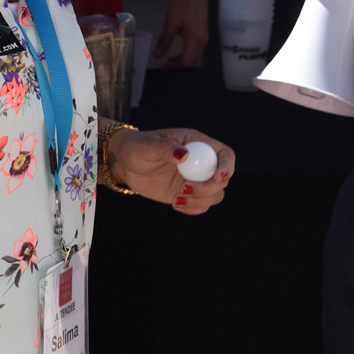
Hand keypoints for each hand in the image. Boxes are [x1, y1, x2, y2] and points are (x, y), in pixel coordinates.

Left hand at [106, 125, 232, 213]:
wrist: (126, 164)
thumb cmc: (137, 147)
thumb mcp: (148, 145)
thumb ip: (165, 147)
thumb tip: (184, 155)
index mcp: (197, 144)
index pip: (224, 154)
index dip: (227, 166)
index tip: (218, 177)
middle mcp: (201, 163)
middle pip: (222, 179)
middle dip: (209, 188)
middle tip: (184, 188)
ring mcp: (196, 179)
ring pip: (215, 195)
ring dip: (200, 201)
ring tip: (176, 198)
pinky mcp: (187, 194)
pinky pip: (201, 206)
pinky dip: (193, 209)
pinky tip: (175, 203)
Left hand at [154, 0, 208, 65]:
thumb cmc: (185, 3)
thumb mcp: (171, 23)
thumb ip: (164, 41)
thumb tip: (158, 54)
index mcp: (195, 40)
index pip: (187, 63)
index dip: (175, 68)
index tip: (165, 67)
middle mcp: (202, 41)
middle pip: (192, 62)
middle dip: (179, 66)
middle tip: (166, 65)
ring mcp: (203, 38)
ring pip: (194, 57)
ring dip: (183, 61)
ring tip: (170, 60)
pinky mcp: (202, 34)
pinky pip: (196, 50)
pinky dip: (187, 54)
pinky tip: (178, 52)